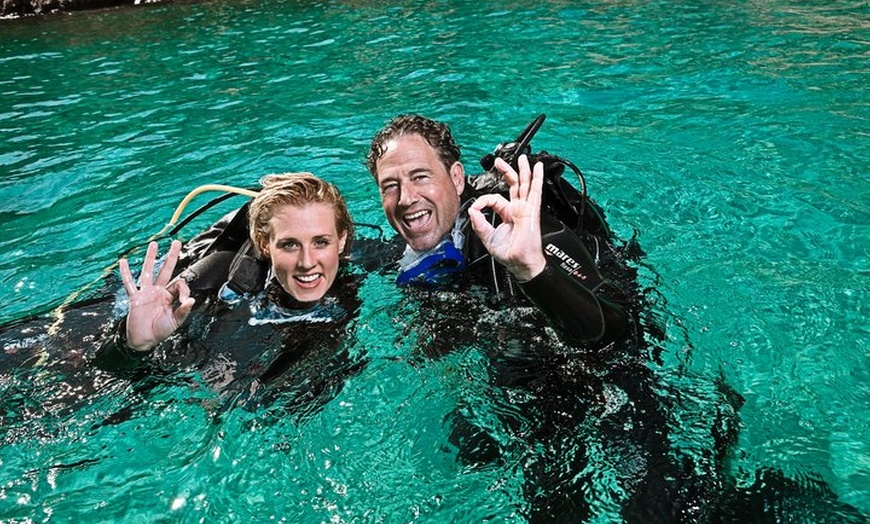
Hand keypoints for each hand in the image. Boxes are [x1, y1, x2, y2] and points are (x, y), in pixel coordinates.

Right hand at [119, 240, 194, 351]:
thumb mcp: (175, 322)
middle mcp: (159, 291)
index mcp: (170, 296)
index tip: (184, 300)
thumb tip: (191, 300)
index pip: (179, 284)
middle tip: (177, 242)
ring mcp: (146, 292)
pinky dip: (125, 273)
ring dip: (151, 258)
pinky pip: (129, 283)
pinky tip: (123, 261)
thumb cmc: (160, 331)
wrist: (144, 340)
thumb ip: (183, 311)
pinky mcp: (135, 297)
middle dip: (172, 256)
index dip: (184, 290)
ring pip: (148, 271)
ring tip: (154, 244)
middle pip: (166, 269)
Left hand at [468, 155, 546, 281]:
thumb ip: (479, 223)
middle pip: (512, 185)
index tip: (475, 208)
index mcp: (507, 215)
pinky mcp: (531, 211)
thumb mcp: (488, 237)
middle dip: (506, 172)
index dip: (482, 201)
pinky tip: (538, 168)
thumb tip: (472, 210)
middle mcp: (517, 210)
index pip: (494, 199)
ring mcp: (525, 209)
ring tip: (521, 158)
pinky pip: (535, 191)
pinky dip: (537, 178)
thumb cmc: (509, 254)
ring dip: (522, 170)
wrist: (520, 263)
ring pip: (524, 184)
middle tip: (498, 162)